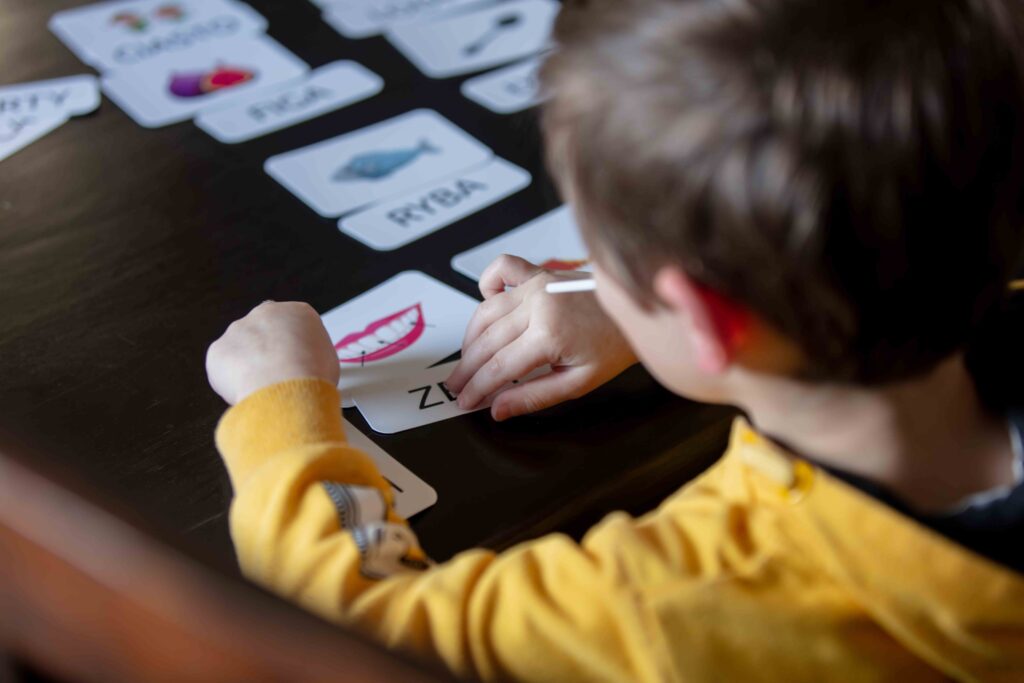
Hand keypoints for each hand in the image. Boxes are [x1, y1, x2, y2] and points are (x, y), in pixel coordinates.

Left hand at [207, 301, 339, 404]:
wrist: (286, 387)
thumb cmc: (313, 375)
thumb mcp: (328, 359)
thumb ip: (310, 353)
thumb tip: (301, 364)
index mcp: (297, 312)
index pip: (293, 325)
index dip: (292, 347)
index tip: (294, 364)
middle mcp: (265, 313)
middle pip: (263, 331)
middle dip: (265, 351)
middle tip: (275, 376)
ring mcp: (238, 329)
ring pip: (240, 349)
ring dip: (246, 365)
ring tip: (261, 389)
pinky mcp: (217, 349)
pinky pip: (223, 367)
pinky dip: (230, 381)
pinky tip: (246, 392)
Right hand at [446, 255, 636, 420]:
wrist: (638, 309)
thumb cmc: (614, 344)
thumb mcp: (578, 382)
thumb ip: (534, 396)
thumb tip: (499, 409)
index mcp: (549, 334)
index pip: (499, 368)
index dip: (477, 388)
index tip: (465, 401)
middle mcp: (538, 305)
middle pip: (487, 342)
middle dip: (467, 368)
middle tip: (456, 386)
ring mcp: (536, 284)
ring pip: (486, 311)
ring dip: (470, 337)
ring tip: (465, 359)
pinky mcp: (539, 272)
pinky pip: (502, 268)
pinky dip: (486, 283)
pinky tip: (485, 303)